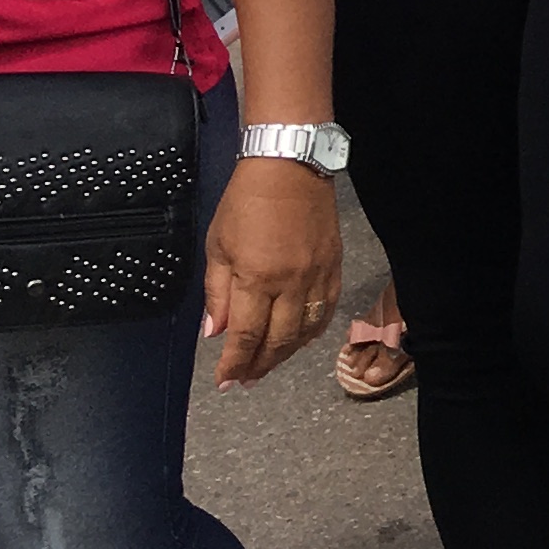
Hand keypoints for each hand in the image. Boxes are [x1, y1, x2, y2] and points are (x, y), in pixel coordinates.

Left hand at [201, 155, 343, 388]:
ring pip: (305, 332)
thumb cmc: (246, 201)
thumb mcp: (218, 246)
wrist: (291, 167)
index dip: (233, 364)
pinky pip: (327, 311)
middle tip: (245, 380)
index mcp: (256, 278)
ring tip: (269, 364)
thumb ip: (216, 293)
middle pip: (278, 341)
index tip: (224, 381)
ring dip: (286, 354)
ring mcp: (317, 277)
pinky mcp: (334, 268)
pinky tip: (300, 339)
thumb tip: (214, 331)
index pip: (244, 335)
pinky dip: (313, 332)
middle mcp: (290, 284)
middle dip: (259, 365)